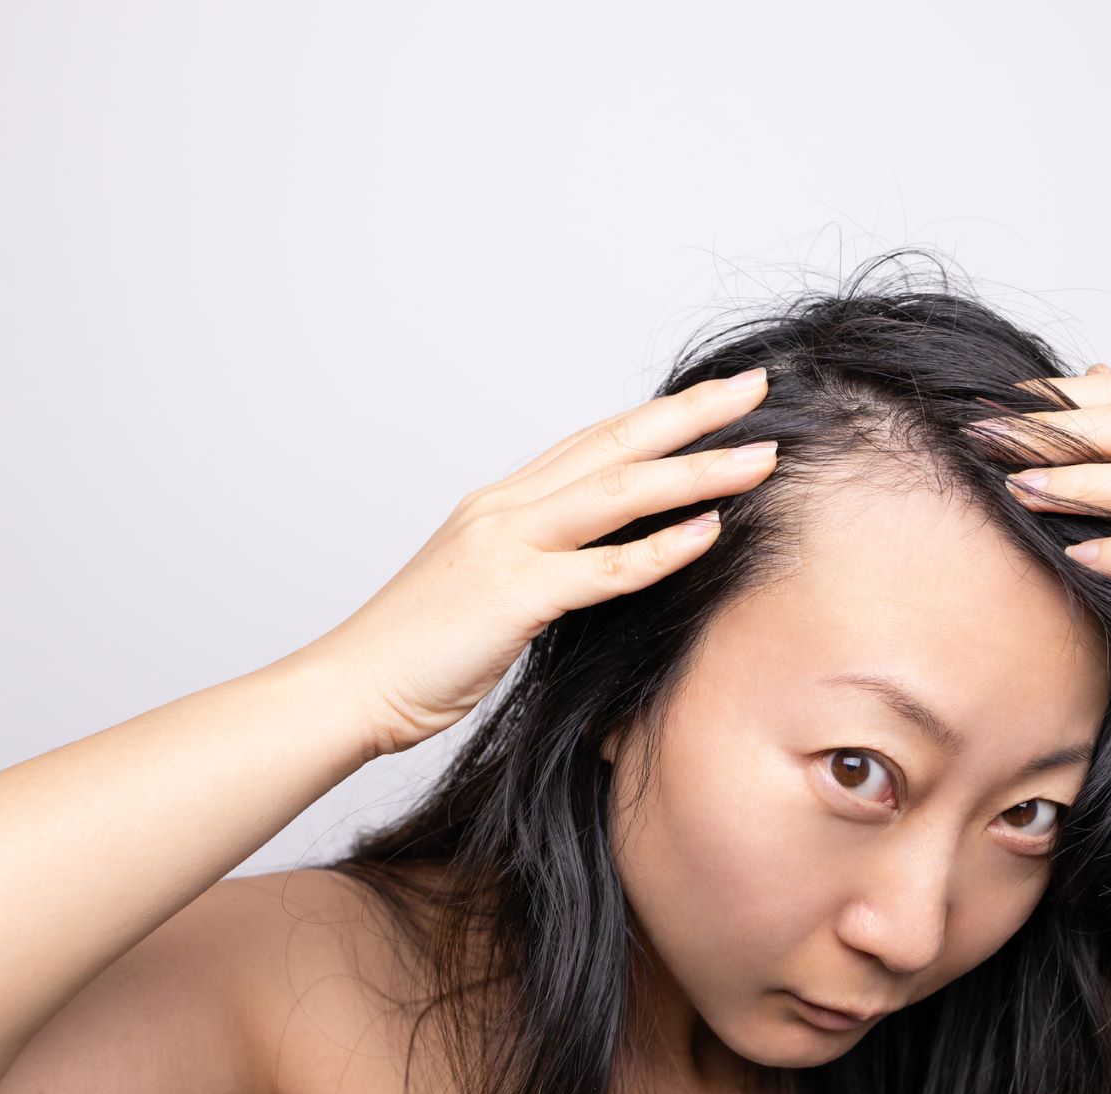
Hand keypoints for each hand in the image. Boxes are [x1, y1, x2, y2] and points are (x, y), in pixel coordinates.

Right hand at [295, 367, 777, 757]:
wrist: (349, 688)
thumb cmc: (418, 653)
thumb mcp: (488, 592)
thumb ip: (541, 567)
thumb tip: (600, 567)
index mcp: (501, 504)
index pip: (595, 442)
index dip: (658, 416)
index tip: (715, 398)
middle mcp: (506, 508)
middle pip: (616, 443)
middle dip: (692, 414)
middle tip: (756, 388)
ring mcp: (508, 545)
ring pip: (620, 492)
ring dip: (697, 471)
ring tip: (761, 455)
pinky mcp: (514, 596)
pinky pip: (603, 568)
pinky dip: (662, 547)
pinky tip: (712, 529)